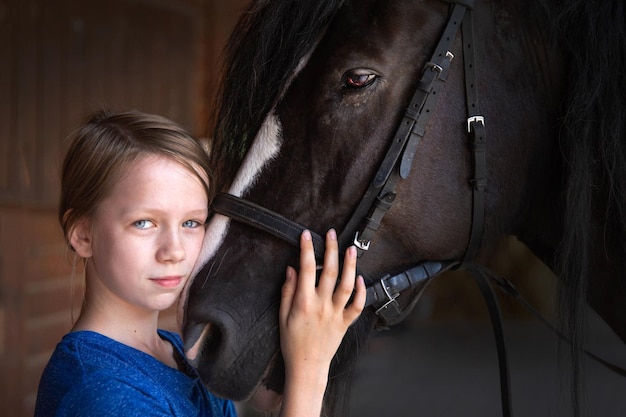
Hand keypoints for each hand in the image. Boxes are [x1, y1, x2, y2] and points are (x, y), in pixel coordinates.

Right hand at [278, 229, 364, 416]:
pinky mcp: (345, 323)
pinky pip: (357, 306)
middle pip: (328, 272)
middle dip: (330, 250)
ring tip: (350, 249)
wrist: (306, 367)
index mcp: (303, 303)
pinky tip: (359, 278)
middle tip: (331, 234)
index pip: (306, 269)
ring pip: (346, 285)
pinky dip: (360, 291)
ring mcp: (335, 314)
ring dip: (349, 265)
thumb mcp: (281, 316)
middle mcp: (321, 306)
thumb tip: (292, 269)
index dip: (307, 249)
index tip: (307, 235)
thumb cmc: (291, 342)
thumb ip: (287, 291)